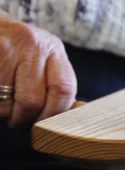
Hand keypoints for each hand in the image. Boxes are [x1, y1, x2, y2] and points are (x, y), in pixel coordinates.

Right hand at [0, 11, 76, 126]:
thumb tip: (72, 113)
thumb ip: (56, 80)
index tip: (49, 124)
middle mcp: (32, 45)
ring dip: (6, 113)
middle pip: (33, 100)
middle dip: (27, 118)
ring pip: (7, 103)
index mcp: (53, 48)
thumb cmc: (19, 47)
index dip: (55, 113)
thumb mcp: (43, 55)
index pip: (64, 89)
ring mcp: (5, 49)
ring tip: (6, 106)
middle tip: (22, 121)